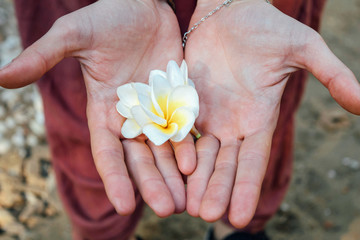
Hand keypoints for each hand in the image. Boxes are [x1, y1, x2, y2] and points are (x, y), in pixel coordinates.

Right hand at [0, 0, 194, 216]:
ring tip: (185, 200)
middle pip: (141, 158)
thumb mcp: (74, 35)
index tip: (125, 206)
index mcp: (105, 111)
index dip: (115, 178)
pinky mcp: (178, 100)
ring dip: (174, 175)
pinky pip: (184, 128)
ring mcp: (157, 110)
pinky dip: (189, 146)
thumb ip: (44, 57)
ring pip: (165, 150)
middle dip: (152, 183)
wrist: (144, 4)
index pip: (108, 152)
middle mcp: (131, 116)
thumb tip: (0, 77)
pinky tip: (196, 165)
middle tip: (167, 209)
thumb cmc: (108, 17)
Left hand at [185, 0, 359, 226]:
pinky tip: (170, 172)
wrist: (228, 11)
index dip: (247, 187)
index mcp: (259, 118)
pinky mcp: (187, 103)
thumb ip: (331, 74)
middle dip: (217, 190)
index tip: (240, 217)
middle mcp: (233, 123)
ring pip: (201, 155)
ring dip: (196, 180)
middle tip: (207, 216)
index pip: (253, 160)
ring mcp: (209, 115)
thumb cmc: (267, 26)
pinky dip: (175, 152)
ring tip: (187, 206)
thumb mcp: (304, 48)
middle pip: (225, 164)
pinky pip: (180, 131)